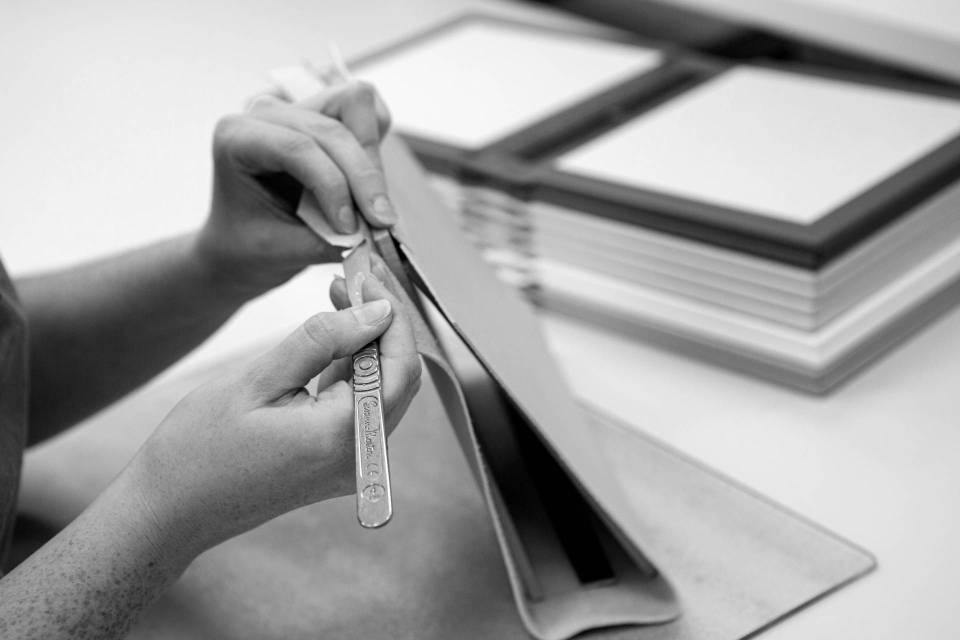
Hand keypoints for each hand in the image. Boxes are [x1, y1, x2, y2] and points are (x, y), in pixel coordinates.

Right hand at [123, 271, 420, 558]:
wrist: (170, 511)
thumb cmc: (200, 448)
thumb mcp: (257, 379)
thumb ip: (322, 340)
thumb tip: (378, 310)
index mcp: (345, 436)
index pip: (400, 363)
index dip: (390, 312)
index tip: (366, 273)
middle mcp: (360, 456)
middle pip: (399, 375)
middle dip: (383, 322)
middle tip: (355, 278)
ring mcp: (351, 464)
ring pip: (383, 388)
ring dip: (369, 342)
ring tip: (341, 296)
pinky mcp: (338, 463)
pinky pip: (363, 407)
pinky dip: (354, 369)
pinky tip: (333, 339)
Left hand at [194, 80, 393, 296]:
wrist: (243, 242)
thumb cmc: (249, 244)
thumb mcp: (279, 250)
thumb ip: (325, 243)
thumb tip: (374, 238)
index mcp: (237, 138)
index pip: (297, 147)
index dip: (333, 185)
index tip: (351, 228)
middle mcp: (266, 113)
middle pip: (333, 126)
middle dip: (363, 176)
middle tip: (380, 223)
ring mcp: (299, 107)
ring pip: (355, 103)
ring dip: (371, 157)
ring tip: (373, 204)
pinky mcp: (327, 113)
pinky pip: (368, 111)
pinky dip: (376, 145)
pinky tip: (366, 182)